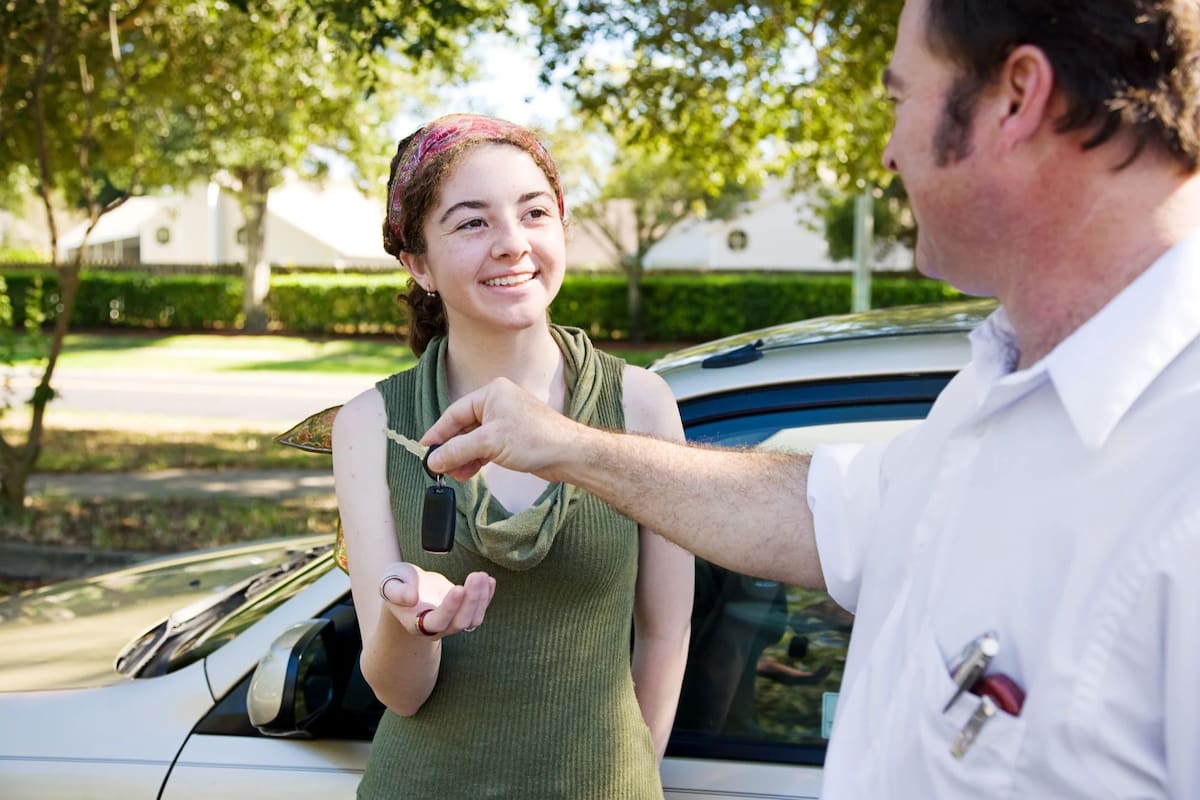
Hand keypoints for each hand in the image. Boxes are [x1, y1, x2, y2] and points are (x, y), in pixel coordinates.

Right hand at [379, 561, 495, 637]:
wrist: (407, 588)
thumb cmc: (398, 585)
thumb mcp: (389, 583)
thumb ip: (396, 591)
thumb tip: (411, 598)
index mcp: (417, 624)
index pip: (437, 622)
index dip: (450, 607)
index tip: (458, 588)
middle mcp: (438, 628)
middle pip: (460, 622)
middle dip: (471, 599)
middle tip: (476, 575)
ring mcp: (453, 622)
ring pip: (473, 619)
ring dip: (482, 598)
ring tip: (482, 575)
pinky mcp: (464, 612)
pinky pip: (480, 610)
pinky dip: (487, 596)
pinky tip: (489, 580)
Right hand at [421, 377, 583, 481]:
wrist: (568, 453)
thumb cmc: (535, 439)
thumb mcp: (489, 443)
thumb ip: (458, 450)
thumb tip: (433, 459)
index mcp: (491, 393)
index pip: (455, 413)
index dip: (438, 433)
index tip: (424, 449)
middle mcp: (498, 403)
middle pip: (463, 427)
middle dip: (451, 449)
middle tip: (438, 468)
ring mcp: (505, 421)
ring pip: (474, 440)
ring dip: (462, 458)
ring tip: (453, 476)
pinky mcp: (512, 438)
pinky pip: (486, 448)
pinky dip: (476, 460)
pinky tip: (467, 473)